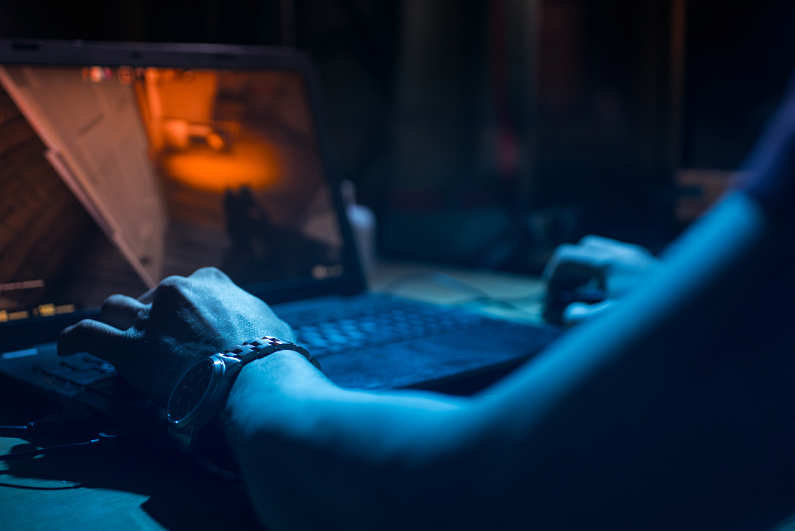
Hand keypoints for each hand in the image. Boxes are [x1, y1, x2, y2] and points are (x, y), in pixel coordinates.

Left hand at [58, 267, 293, 406]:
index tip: (188, 324)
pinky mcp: (129, 347)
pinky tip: (65, 347)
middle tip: (160, 341)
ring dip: (115, 322)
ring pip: (115, 308)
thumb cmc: (271, 355)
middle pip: (150, 297)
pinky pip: (86, 335)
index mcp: (211, 282)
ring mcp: (149, 317)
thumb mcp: (272, 324)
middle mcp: (176, 291)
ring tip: (114, 336)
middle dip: (151, 316)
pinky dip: (73, 339)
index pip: (190, 286)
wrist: (256, 377)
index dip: (186, 307)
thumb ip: (256, 320)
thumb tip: (267, 332)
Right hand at [543, 235, 660, 325]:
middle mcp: (623, 254)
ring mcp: (638, 257)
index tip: (551, 302)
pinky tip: (610, 297)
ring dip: (586, 271)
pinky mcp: (649, 265)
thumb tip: (569, 314)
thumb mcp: (612, 323)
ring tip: (584, 298)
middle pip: (582, 249)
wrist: (702, 310)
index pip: (565, 258)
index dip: (551, 279)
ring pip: (600, 252)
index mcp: (609, 263)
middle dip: (567, 271)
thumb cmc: (656, 318)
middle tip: (564, 297)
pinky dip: (604, 274)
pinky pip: (617, 260)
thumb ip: (582, 318)